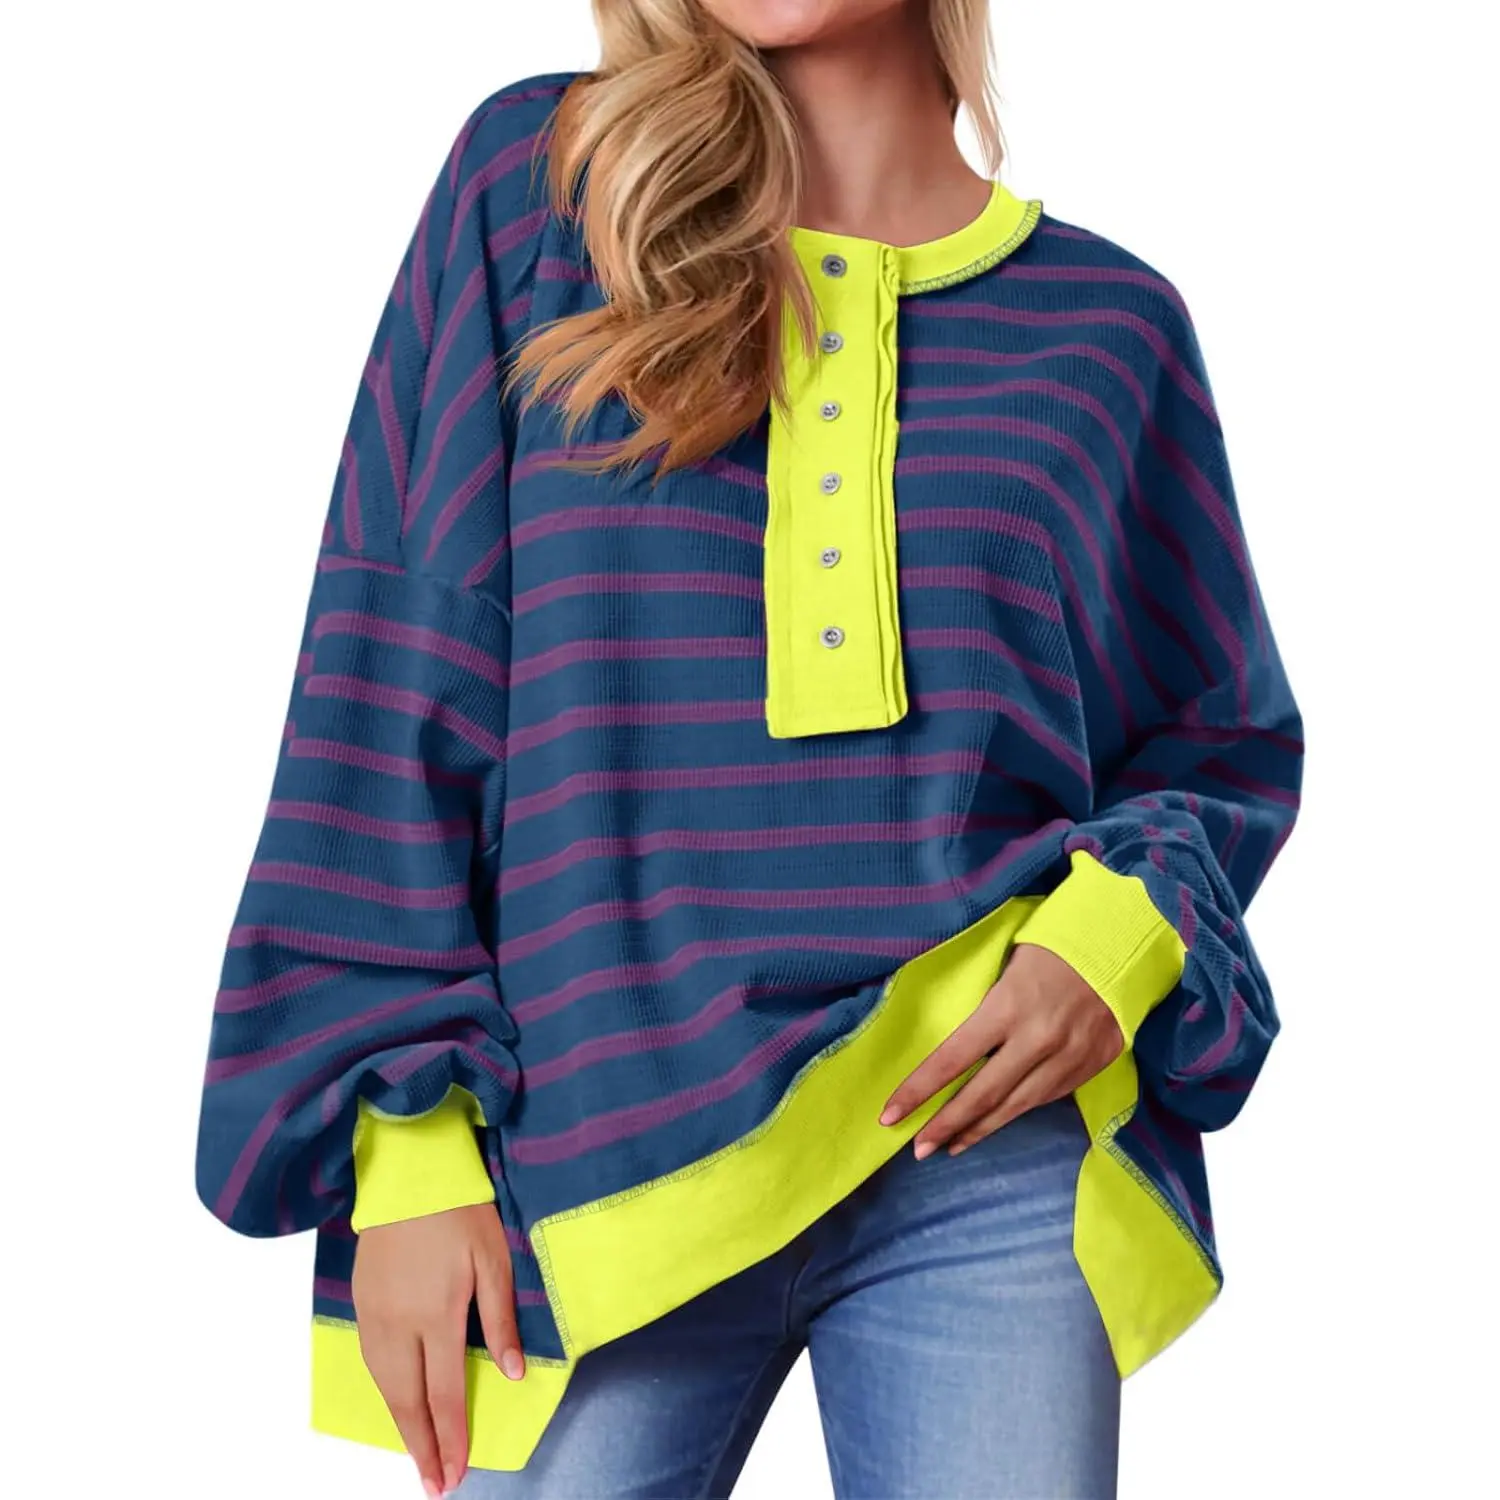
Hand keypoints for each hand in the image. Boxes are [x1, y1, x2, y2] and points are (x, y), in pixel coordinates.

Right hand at [352, 1203, 524, 1497]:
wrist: (408, 1173)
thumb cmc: (460, 1211)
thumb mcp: (494, 1259)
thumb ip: (501, 1320)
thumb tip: (511, 1373)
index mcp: (439, 1314)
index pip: (445, 1392)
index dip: (451, 1436)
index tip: (455, 1473)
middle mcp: (401, 1323)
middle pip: (408, 1400)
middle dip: (423, 1446)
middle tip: (434, 1484)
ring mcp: (375, 1314)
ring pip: (385, 1385)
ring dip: (402, 1424)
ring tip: (418, 1454)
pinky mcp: (361, 1302)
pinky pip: (372, 1362)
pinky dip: (386, 1392)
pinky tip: (397, 1404)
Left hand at [879, 942, 1122, 1157]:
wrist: (1124, 943)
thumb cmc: (1053, 943)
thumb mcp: (1007, 963)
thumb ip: (984, 1006)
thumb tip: (952, 1046)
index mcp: (1009, 1006)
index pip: (952, 1059)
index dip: (918, 1091)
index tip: (890, 1114)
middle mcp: (1038, 1040)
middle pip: (982, 1096)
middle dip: (945, 1126)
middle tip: (917, 1149)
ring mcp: (1069, 1058)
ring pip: (1016, 1107)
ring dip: (979, 1130)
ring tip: (949, 1146)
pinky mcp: (1092, 1066)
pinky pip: (1046, 1098)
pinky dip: (1015, 1113)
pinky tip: (995, 1121)